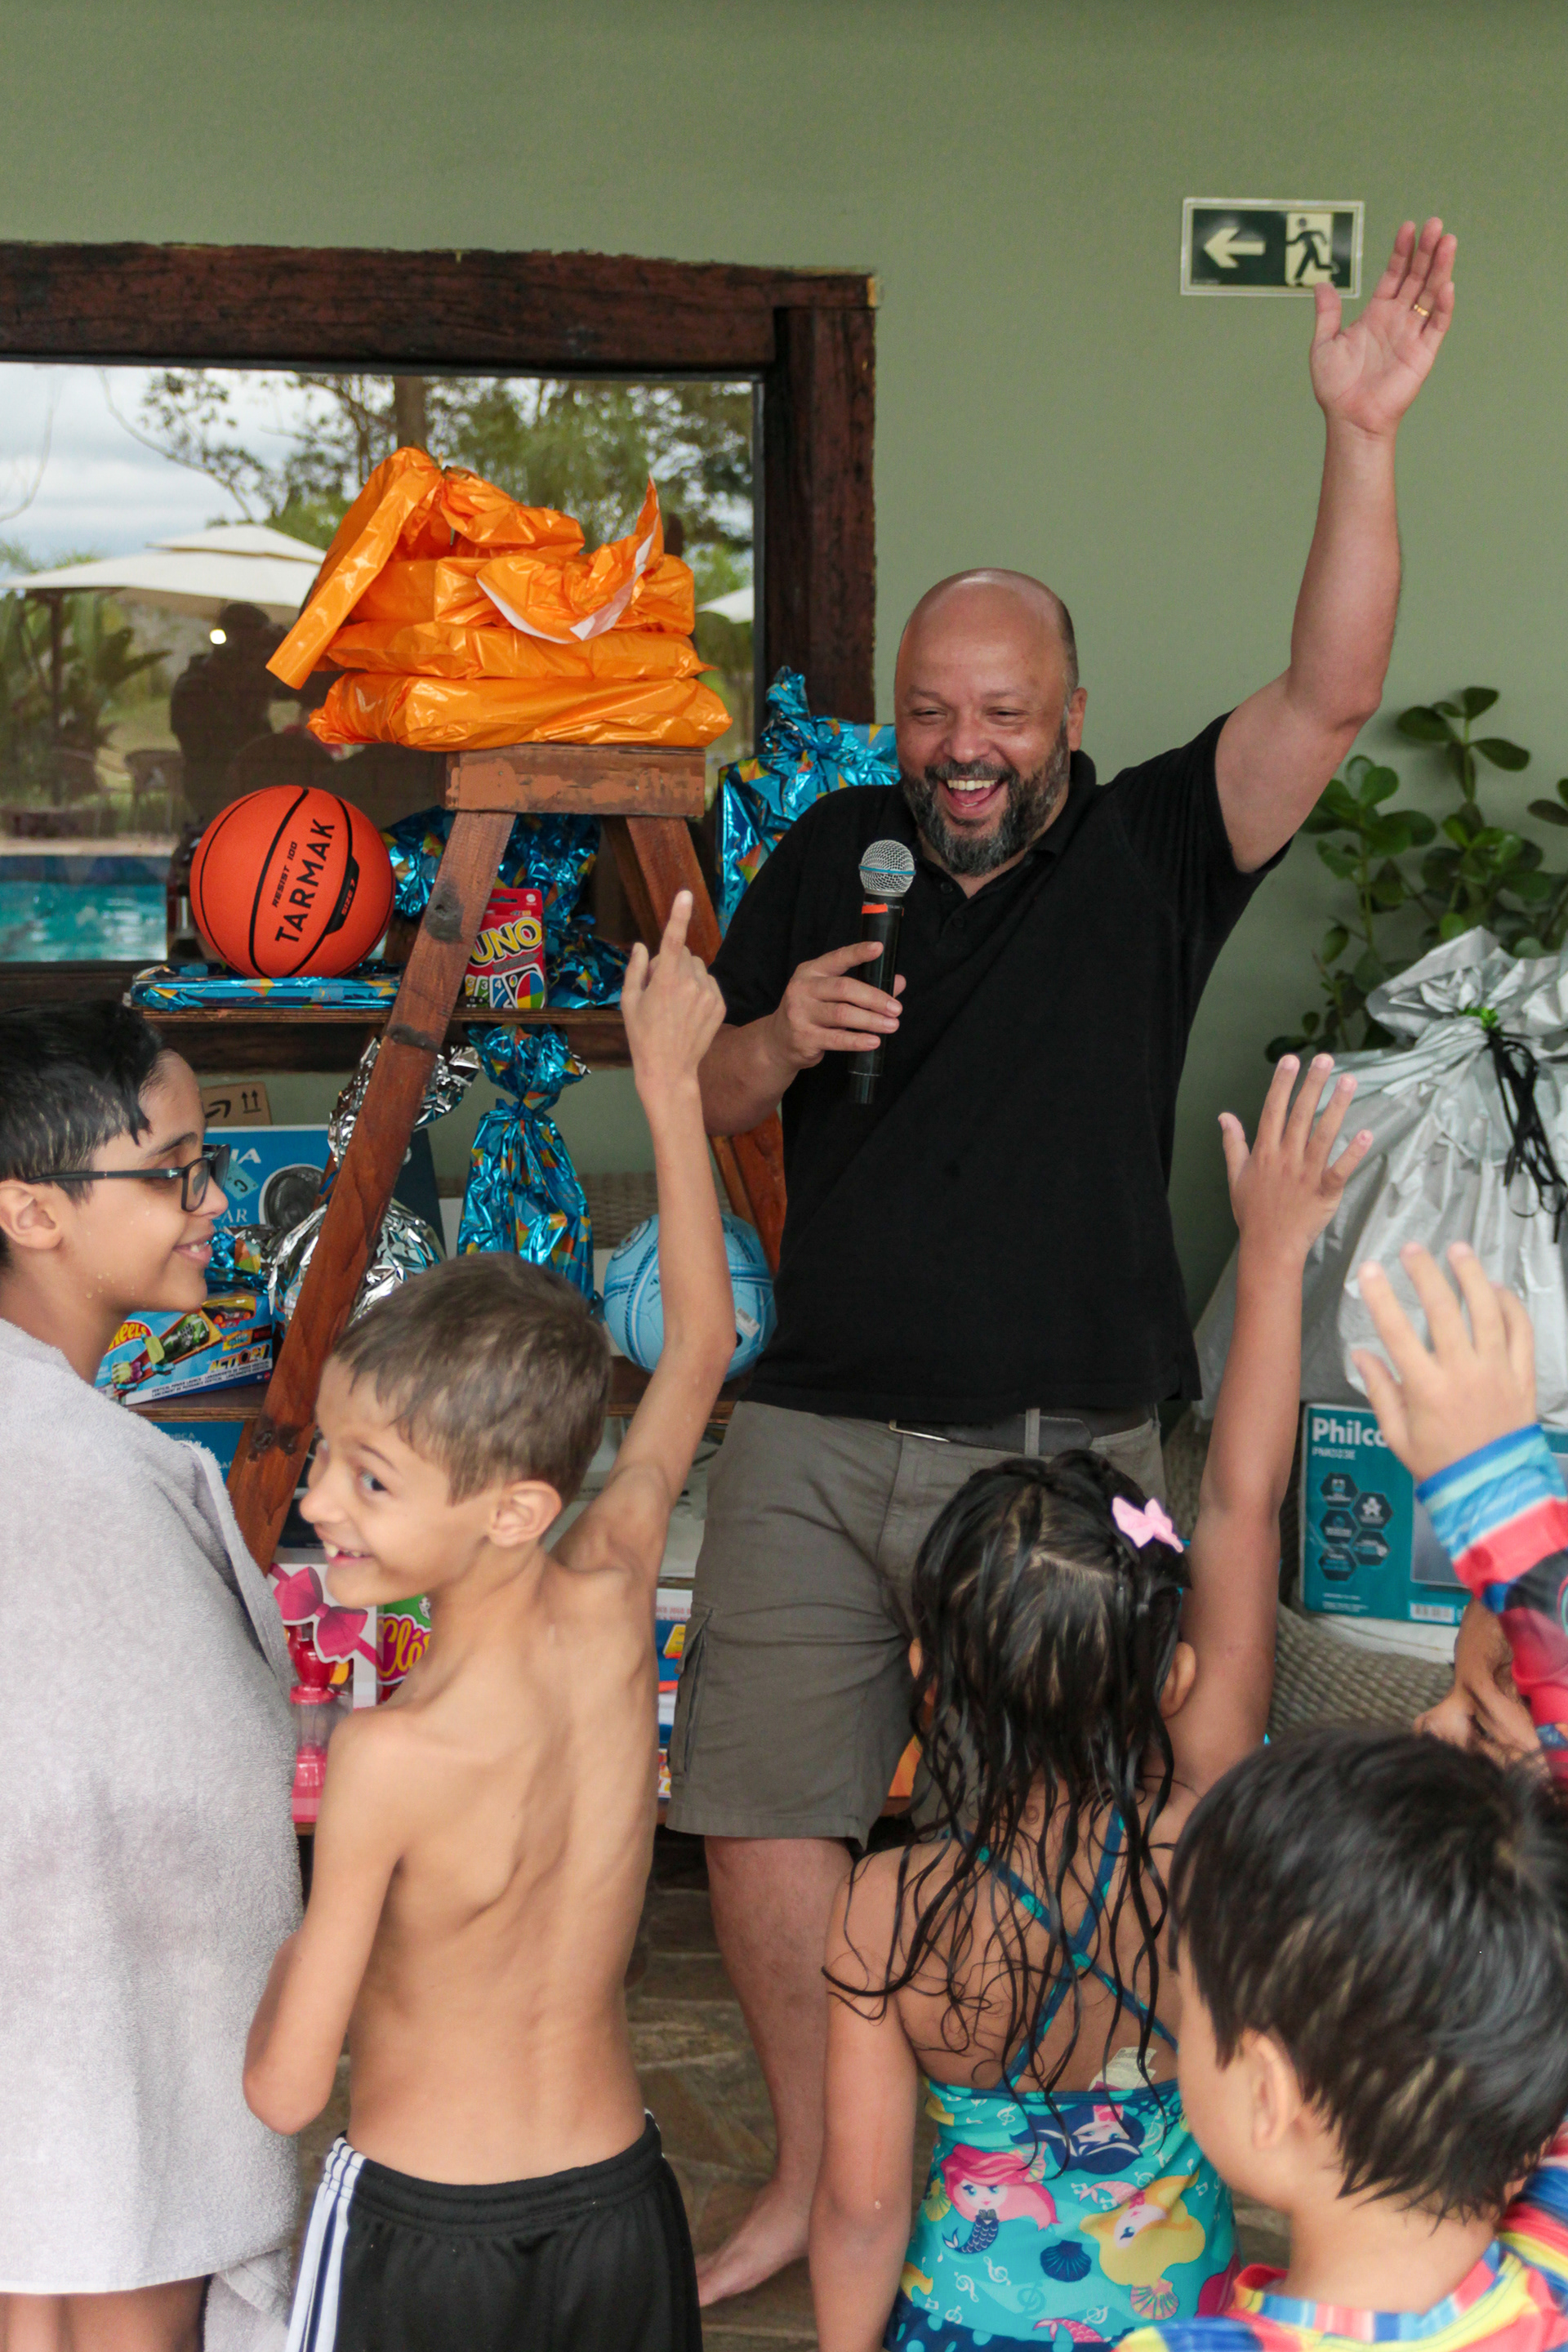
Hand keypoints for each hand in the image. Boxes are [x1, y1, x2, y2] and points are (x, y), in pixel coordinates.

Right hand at [620, 891, 725, 1095]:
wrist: (669, 1069)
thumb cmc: (642, 1036)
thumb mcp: (629, 1002)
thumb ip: (635, 970)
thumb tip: (641, 946)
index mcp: (666, 980)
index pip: (672, 940)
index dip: (678, 915)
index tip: (685, 894)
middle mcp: (691, 983)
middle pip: (683, 953)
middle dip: (670, 962)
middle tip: (658, 989)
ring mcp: (709, 994)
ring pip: (698, 967)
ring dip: (686, 975)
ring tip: (674, 1003)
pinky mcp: (720, 1004)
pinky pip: (709, 983)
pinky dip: (699, 989)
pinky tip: (688, 1011)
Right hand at [767, 940, 904, 1072]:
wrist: (777, 1042)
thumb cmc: (811, 1013)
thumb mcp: (829, 994)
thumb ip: (862, 985)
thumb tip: (898, 982)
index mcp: (811, 971)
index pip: (837, 958)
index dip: (858, 952)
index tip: (878, 948)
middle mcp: (802, 989)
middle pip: (844, 988)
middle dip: (875, 998)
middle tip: (896, 1008)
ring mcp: (800, 1013)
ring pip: (842, 1014)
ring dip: (871, 1020)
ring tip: (892, 1025)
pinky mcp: (804, 1037)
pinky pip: (836, 1039)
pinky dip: (858, 1041)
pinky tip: (874, 1041)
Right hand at [1219, 1052, 1372, 1259]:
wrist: (1269, 1247)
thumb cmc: (1253, 1212)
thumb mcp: (1236, 1176)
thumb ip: (1233, 1143)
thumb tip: (1224, 1116)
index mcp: (1265, 1153)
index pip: (1273, 1110)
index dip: (1282, 1084)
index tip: (1290, 1060)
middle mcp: (1286, 1158)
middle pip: (1301, 1115)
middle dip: (1312, 1084)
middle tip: (1325, 1058)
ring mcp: (1306, 1174)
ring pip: (1324, 1135)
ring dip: (1337, 1107)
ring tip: (1349, 1081)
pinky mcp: (1325, 1192)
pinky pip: (1341, 1169)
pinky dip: (1353, 1153)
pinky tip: (1366, 1134)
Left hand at [1310, 217, 1456, 439]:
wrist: (1349, 418)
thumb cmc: (1335, 387)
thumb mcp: (1324, 345)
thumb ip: (1327, 314)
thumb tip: (1321, 284)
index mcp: (1376, 314)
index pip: (1394, 275)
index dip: (1401, 252)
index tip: (1407, 228)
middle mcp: (1397, 319)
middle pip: (1417, 277)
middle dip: (1425, 251)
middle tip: (1434, 224)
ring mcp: (1412, 334)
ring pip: (1431, 294)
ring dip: (1440, 268)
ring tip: (1447, 241)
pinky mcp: (1423, 353)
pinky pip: (1437, 326)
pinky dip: (1444, 306)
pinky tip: (1447, 285)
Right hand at [1353, 1243, 1535, 1482]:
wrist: (1493, 1488)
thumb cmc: (1442, 1464)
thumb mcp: (1397, 1436)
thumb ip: (1379, 1390)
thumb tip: (1360, 1354)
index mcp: (1427, 1389)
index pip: (1397, 1332)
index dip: (1381, 1297)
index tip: (1370, 1271)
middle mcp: (1463, 1374)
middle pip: (1444, 1311)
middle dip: (1425, 1274)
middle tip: (1413, 1250)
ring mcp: (1497, 1371)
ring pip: (1487, 1311)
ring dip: (1471, 1276)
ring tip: (1458, 1251)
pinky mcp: (1523, 1375)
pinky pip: (1521, 1331)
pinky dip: (1510, 1305)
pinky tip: (1496, 1288)